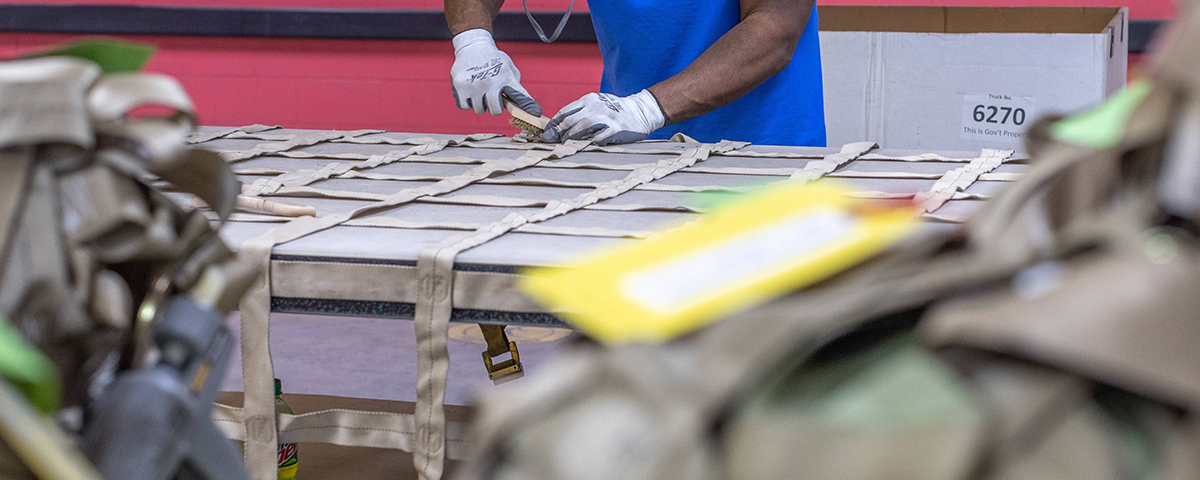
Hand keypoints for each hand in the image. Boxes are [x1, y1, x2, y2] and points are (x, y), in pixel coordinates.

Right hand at [450, 29, 541, 115]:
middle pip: (495, 111)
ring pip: (479, 109)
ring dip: (479, 103)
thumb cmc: (493, 60)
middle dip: (494, 107)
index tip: (536, 114)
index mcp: (506, 77)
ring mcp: (474, 85)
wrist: (473, 46)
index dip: (529, 107)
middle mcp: (491, 81)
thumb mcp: (509, 68)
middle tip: (491, 96)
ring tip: (479, 89)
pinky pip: (465, 106)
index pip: (520, 95)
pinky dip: (467, 101)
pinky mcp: (460, 86)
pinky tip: (469, 90)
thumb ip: (516, 86)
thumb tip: (527, 107)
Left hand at [541, 90, 665, 145]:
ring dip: (571, 138)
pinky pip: (599, 138)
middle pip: (570, 121)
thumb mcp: (596, 105)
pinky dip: (590, 143)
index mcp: (588, 100)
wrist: (640, 111)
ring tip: (566, 145)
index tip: (547, 133)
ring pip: (581, 129)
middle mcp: (596, 107)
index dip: (553, 124)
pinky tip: (586, 146)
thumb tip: (557, 126)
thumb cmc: (614, 110)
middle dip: (558, 133)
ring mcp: (606, 118)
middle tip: (552, 141)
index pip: (564, 112)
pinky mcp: (616, 129)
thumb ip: (579, 113)